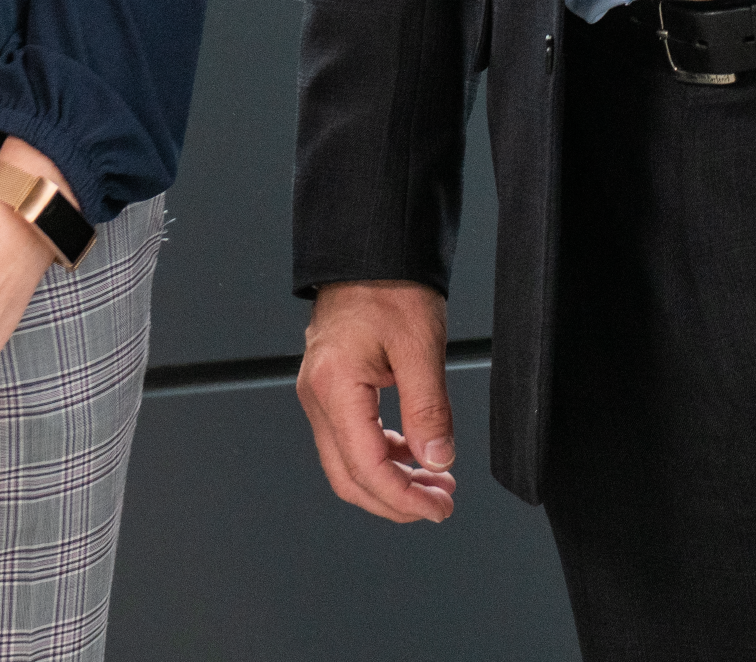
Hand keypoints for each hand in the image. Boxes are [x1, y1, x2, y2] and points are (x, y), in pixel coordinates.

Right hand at [297, 280, 455, 522]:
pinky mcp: (329, 386)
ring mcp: (318, 391)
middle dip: (395, 500)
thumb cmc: (390, 283)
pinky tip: (412, 453)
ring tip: (434, 481)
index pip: (366, 467)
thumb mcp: (420, 344)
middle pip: (348, 476)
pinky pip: (348, 438)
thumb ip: (428, 409)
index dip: (404, 498)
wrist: (370, 247)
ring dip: (389, 480)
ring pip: (346, 462)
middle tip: (439, 503)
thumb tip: (437, 460)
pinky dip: (381, 455)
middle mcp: (317, 394)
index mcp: (335, 385)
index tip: (439, 507)